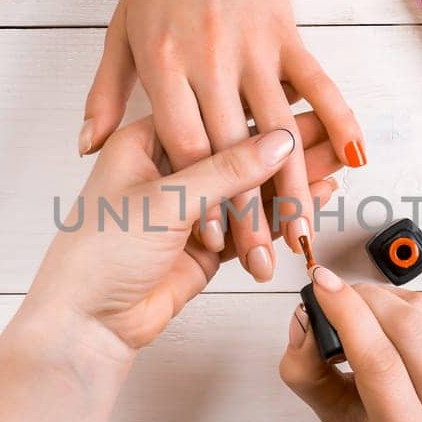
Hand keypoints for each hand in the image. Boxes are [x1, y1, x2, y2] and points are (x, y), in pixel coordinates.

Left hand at [23, 111, 344, 370]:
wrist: (85, 320)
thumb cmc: (100, 251)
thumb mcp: (167, 198)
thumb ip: (227, 169)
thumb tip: (278, 141)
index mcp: (148, 141)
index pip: (215, 115)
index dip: (260, 110)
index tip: (302, 101)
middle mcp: (170, 170)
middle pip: (240, 152)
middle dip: (288, 146)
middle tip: (333, 135)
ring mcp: (190, 209)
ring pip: (251, 189)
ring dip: (291, 181)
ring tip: (336, 165)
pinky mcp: (206, 246)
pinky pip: (252, 225)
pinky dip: (282, 214)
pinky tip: (314, 199)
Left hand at [81, 0, 364, 282]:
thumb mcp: (119, 34)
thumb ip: (106, 94)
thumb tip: (86, 144)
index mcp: (161, 65)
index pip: (185, 148)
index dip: (201, 198)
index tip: (216, 242)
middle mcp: (206, 59)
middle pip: (231, 152)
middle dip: (250, 212)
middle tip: (266, 259)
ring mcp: (250, 47)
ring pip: (276, 131)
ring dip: (294, 185)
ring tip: (304, 231)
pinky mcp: (286, 34)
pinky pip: (316, 85)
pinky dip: (339, 120)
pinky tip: (353, 157)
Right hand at [279, 269, 421, 421]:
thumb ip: (308, 375)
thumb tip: (304, 321)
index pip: (379, 363)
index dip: (347, 315)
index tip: (321, 286)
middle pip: (409, 329)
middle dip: (364, 298)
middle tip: (334, 297)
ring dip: (382, 298)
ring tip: (357, 311)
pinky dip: (402, 304)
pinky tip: (385, 320)